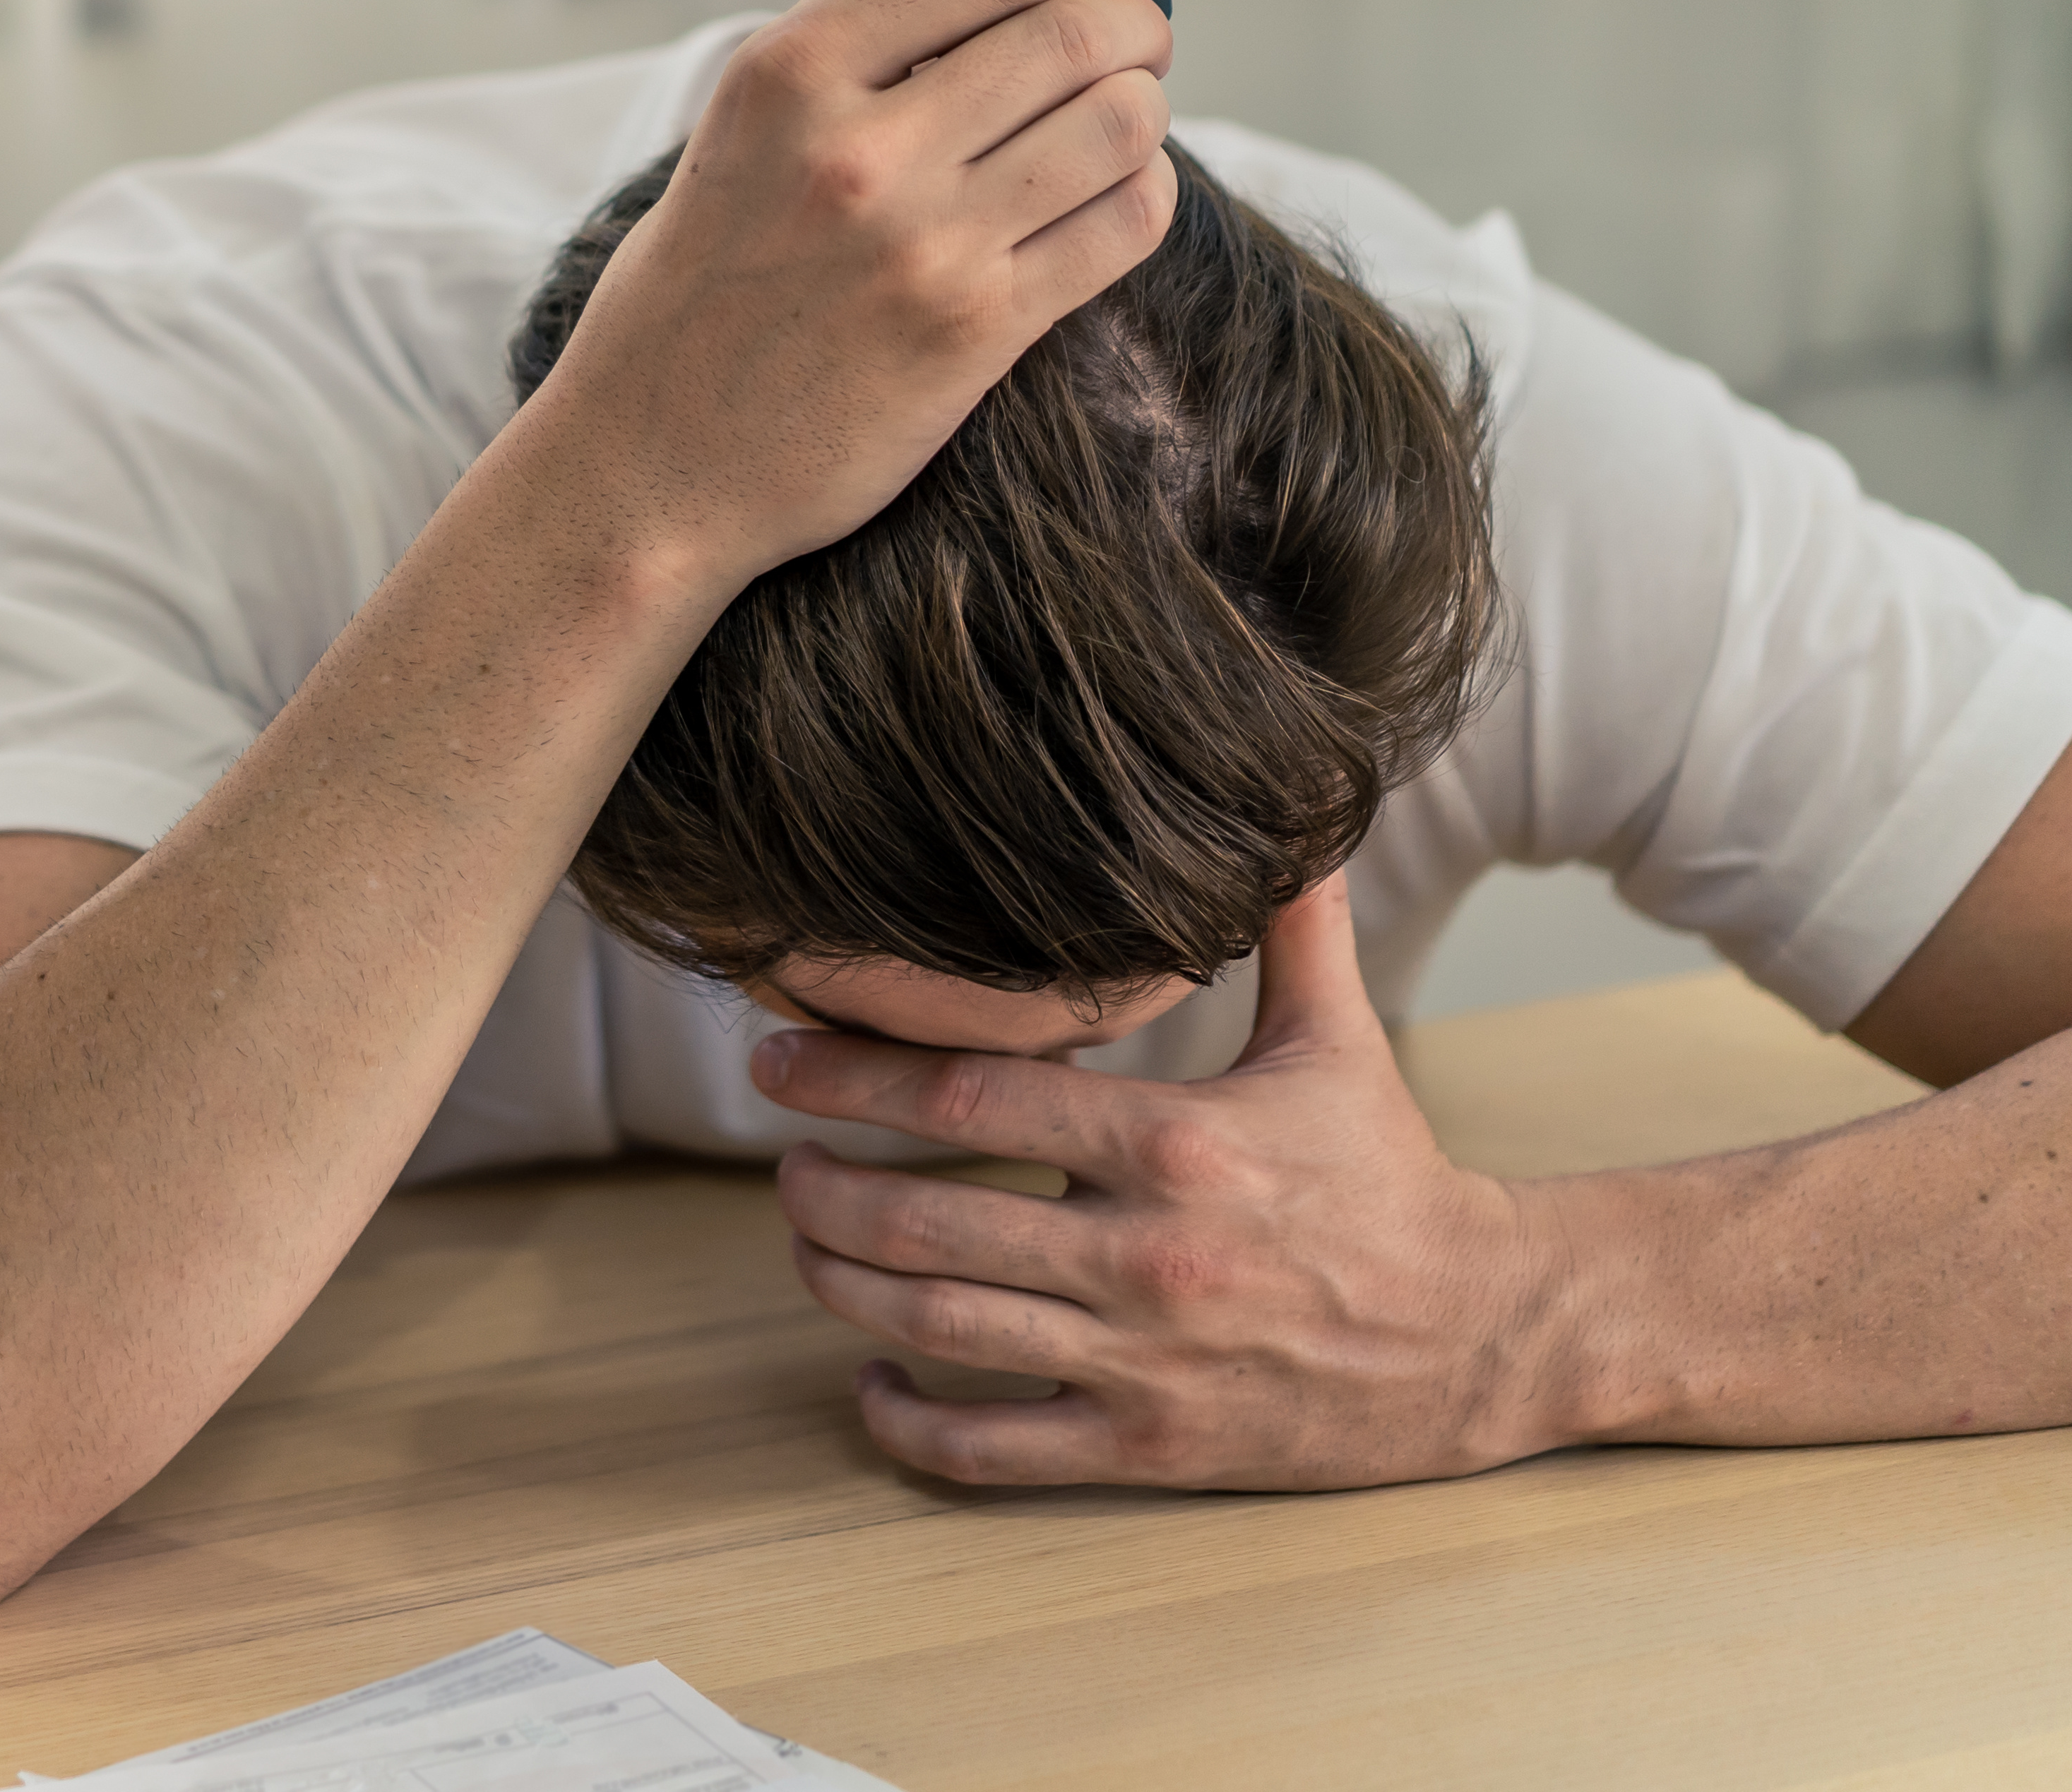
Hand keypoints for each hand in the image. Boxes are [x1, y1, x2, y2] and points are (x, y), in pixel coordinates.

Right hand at [546, 0, 1174, 582]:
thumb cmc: (695, 292)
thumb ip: (851, 64)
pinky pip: (1123, 224)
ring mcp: (923, 244)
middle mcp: (858, 150)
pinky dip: (1145, 191)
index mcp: (786, 75)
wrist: (651, 464)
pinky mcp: (975, 331)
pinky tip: (1119, 192)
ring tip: (1126, 114)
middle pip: (1071, 36)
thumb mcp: (738, 138)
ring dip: (1145, 105)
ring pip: (1117, 123)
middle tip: (1141, 36)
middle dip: (1137, 22)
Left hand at [751, 878, 1576, 1488]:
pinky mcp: (1151, 1448)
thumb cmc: (1392, 1180)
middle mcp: (1145, 1257)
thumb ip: (1289, 926)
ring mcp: (1142, 1362)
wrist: (1487, 1333)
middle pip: (924, 1224)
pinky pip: (994, 1452)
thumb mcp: (1339, 1041)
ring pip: (938, 1331)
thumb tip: (1281, 812)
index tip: (778, 1060)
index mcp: (1175, 1147)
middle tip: (780, 1166)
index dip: (854, 1077)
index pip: (971, 1098)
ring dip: (843, 1287)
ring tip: (805, 1244)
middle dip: (823, 1194)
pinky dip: (909, 1423)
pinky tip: (872, 1381)